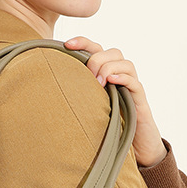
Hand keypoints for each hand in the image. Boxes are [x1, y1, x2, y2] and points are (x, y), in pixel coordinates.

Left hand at [63, 36, 165, 166]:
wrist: (135, 145)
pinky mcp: (139, 100)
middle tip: (87, 75)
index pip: (96, 49)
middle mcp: (120, 76)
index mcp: (106, 73)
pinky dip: (123, 78)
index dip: (83, 42)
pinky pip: (135, 82)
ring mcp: (131, 87)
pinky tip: (111, 82)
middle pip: (112, 52)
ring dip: (108, 68)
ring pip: (126, 63)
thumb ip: (75, 94)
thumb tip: (46, 88)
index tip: (66, 45)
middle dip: (97, 59)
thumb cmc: (108, 124)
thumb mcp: (87, 106)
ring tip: (98, 82)